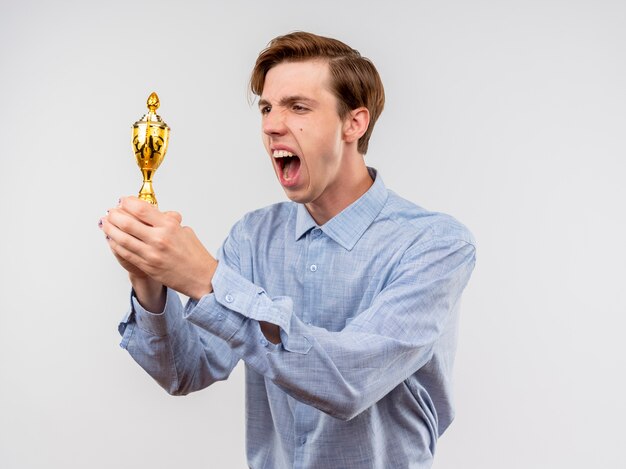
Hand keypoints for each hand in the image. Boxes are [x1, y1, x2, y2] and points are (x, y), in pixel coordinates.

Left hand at [100, 197, 217, 299]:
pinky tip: (112, 239)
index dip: (128, 202)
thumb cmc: (195, 255)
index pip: (141, 208)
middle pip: (127, 222)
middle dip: (115, 215)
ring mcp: (151, 254)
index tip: (123, 201)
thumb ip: (167, 221)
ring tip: (105, 223)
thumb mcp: (184, 231)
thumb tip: (152, 214)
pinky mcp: (147, 266)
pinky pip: (125, 253)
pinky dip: (115, 244)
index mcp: (170, 226)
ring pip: (122, 238)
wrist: (202, 277)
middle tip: (111, 211)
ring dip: (110, 229)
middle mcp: (159, 239)